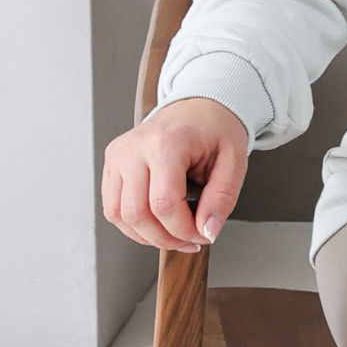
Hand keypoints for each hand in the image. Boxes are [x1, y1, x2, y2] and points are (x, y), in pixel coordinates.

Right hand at [101, 97, 248, 252]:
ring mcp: (118, 155)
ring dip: (147, 236)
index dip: (183, 230)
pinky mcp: (112, 163)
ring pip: (119, 215)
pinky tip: (157, 224)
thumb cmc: (216, 129)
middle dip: (166, 238)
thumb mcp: (234, 161)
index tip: (203, 236)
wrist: (199, 106)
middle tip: (190, 240)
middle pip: (137, 214)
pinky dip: (133, 224)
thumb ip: (222, 198)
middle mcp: (134, 147)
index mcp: (166, 143)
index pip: (164, 203)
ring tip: (174, 235)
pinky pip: (113, 207)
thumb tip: (207, 232)